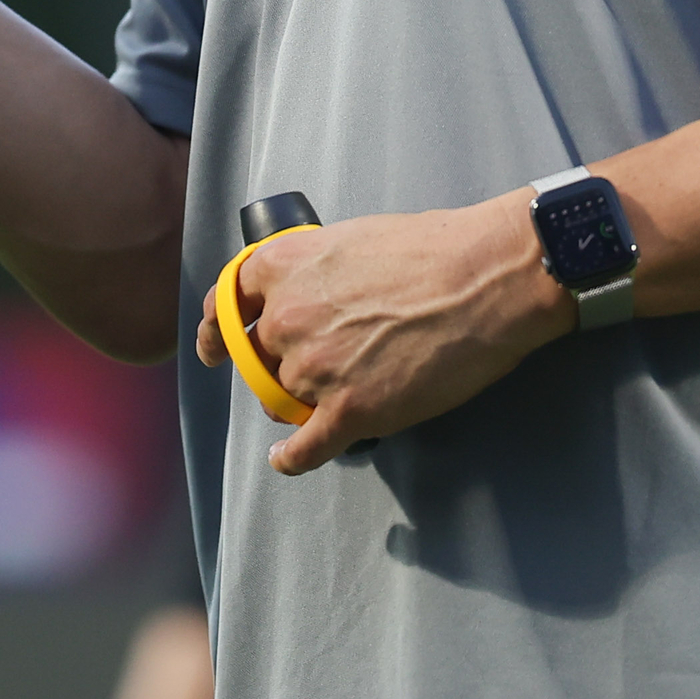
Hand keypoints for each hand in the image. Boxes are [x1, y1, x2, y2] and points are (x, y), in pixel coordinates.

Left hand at [191, 195, 572, 474]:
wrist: (486, 277)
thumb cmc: (433, 248)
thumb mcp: (350, 238)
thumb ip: (313, 270)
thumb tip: (305, 295)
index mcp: (282, 268)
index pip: (226, 303)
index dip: (216, 328)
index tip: (213, 345)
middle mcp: (286, 319)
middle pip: (259, 358)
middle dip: (275, 366)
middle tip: (302, 370)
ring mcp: (314, 369)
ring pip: (285, 399)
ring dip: (301, 403)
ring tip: (330, 399)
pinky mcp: (349, 411)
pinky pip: (304, 449)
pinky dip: (292, 459)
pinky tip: (287, 460)